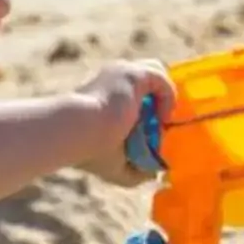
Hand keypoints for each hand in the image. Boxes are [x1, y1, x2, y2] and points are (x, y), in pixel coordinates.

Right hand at [74, 59, 175, 186]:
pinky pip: (160, 77)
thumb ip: (135, 170)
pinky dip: (168, 96)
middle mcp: (113, 79)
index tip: (155, 129)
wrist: (76, 131)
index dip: (147, 108)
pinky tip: (163, 117)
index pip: (132, 92)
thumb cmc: (89, 150)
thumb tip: (154, 173)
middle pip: (145, 77)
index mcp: (105, 96)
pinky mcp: (133, 73)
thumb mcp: (114, 166)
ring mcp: (122, 73)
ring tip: (164, 119)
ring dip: (164, 94)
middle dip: (158, 96)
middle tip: (163, 123)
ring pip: (154, 70)